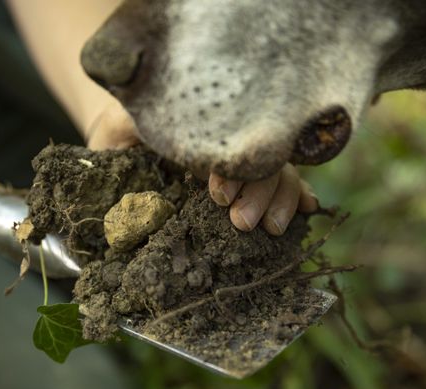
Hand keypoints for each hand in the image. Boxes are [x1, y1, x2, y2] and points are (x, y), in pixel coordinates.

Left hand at [85, 101, 317, 234]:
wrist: (124, 143)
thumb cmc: (118, 135)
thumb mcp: (118, 124)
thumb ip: (131, 123)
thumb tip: (151, 134)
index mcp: (202, 128)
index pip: (232, 140)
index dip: (233, 169)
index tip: (218, 195)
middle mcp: (227, 141)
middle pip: (261, 157)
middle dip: (260, 190)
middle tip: (243, 222)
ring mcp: (239, 160)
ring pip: (278, 170)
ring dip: (281, 198)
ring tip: (271, 229)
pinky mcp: (244, 182)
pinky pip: (282, 182)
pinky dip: (296, 194)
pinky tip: (307, 207)